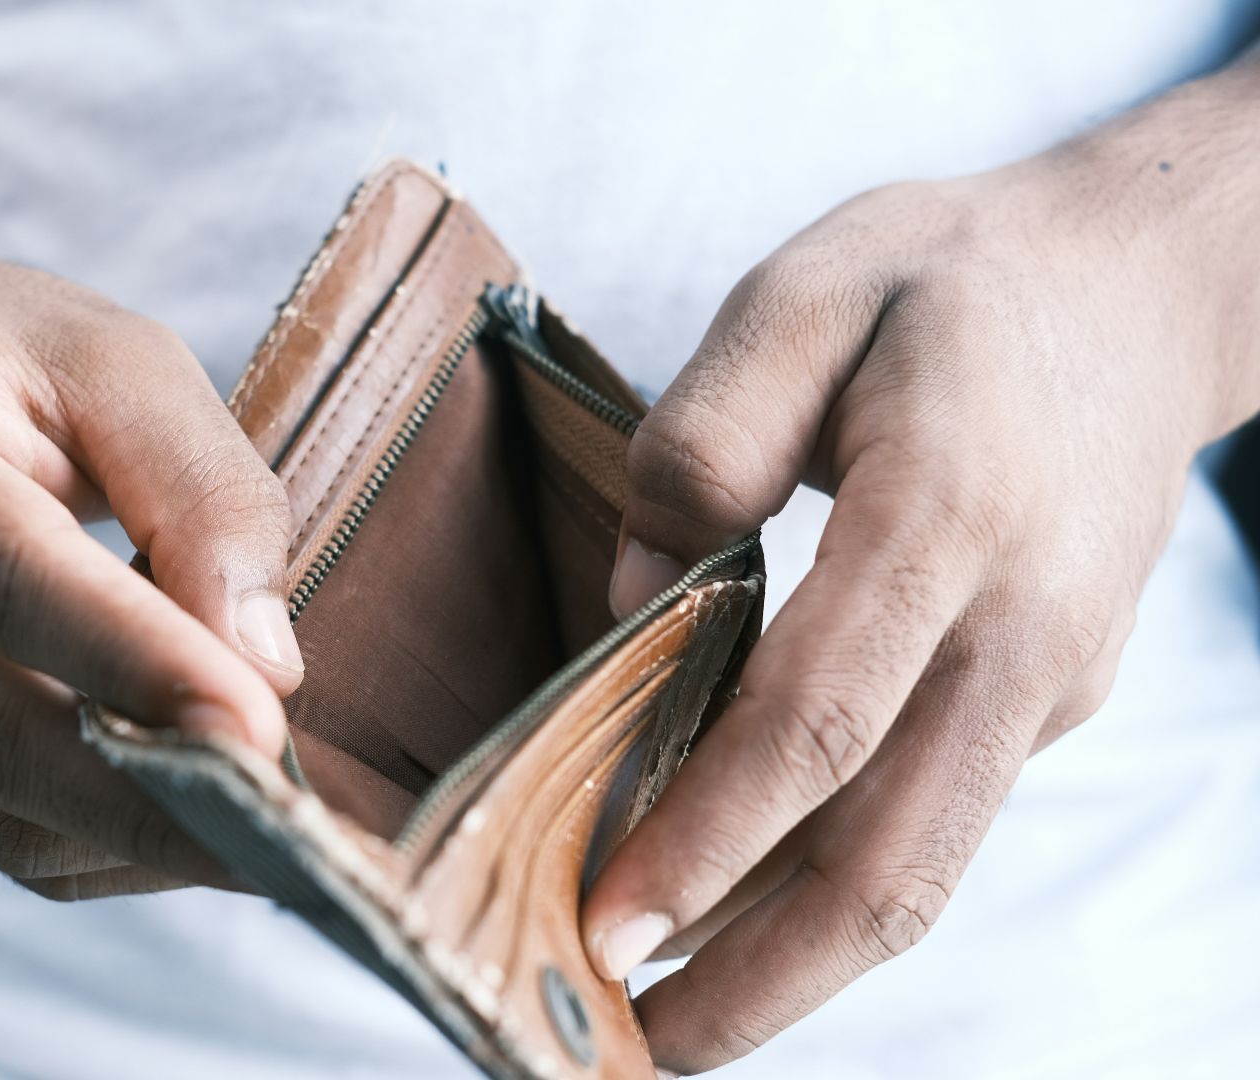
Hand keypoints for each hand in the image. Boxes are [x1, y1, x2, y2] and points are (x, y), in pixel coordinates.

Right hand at [0, 251, 302, 898]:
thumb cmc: (14, 360)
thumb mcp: (126, 363)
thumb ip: (202, 494)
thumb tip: (263, 668)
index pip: (3, 573)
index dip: (134, 661)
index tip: (259, 730)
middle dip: (146, 793)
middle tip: (286, 828)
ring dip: (137, 836)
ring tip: (265, 833)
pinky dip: (104, 845)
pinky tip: (191, 819)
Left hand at [582, 75, 1259, 1071]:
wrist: (1137, 291)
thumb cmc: (946, 284)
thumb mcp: (807, 292)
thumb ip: (705, 439)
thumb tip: (636, 601)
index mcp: (948, 513)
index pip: (820, 719)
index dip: (710, 837)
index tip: (605, 923)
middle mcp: (1015, 628)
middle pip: (890, 854)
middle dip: (757, 975)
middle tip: (628, 1047)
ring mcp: (1045, 679)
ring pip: (923, 866)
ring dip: (798, 966)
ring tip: (676, 1021)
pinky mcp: (1045, 701)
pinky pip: (933, 817)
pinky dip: (837, 888)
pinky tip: (743, 909)